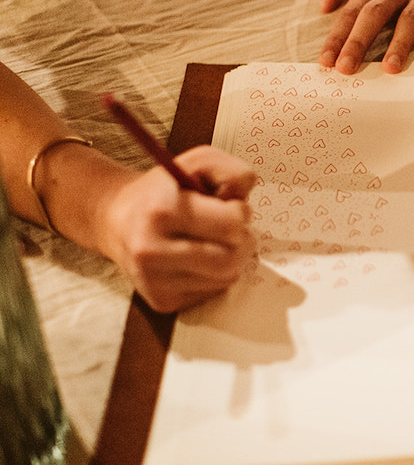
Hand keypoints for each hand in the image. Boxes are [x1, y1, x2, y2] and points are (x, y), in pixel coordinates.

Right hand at [98, 146, 256, 313]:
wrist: (118, 220)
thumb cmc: (165, 190)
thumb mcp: (197, 162)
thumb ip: (231, 172)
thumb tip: (243, 199)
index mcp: (162, 212)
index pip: (232, 224)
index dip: (239, 212)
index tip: (227, 204)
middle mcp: (152, 251)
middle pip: (232, 258)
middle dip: (241, 239)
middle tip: (226, 227)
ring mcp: (155, 281)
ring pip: (227, 278)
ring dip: (231, 257)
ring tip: (210, 240)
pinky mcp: (161, 301)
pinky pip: (214, 292)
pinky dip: (215, 275)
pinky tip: (197, 258)